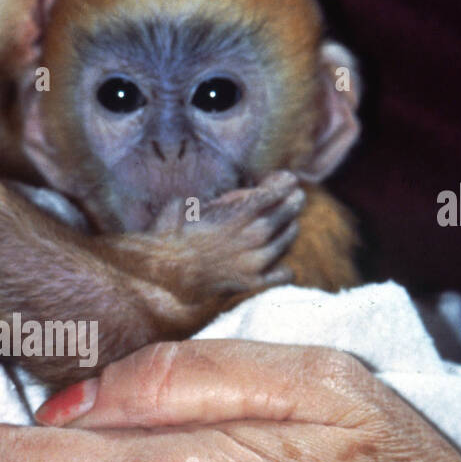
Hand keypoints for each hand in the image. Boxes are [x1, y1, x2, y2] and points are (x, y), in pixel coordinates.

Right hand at [147, 169, 303, 300]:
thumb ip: (197, 201)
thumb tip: (199, 199)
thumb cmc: (168, 240)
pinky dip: (284, 267)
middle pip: (285, 214)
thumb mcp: (181, 207)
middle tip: (297, 197)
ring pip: (287, 241)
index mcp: (235, 216)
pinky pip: (283, 274)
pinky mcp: (252, 283)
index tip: (288, 178)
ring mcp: (253, 262)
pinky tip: (279, 262)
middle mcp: (250, 238)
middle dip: (293, 202)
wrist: (163, 278)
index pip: (271, 194)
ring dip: (290, 229)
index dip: (283, 183)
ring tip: (290, 224)